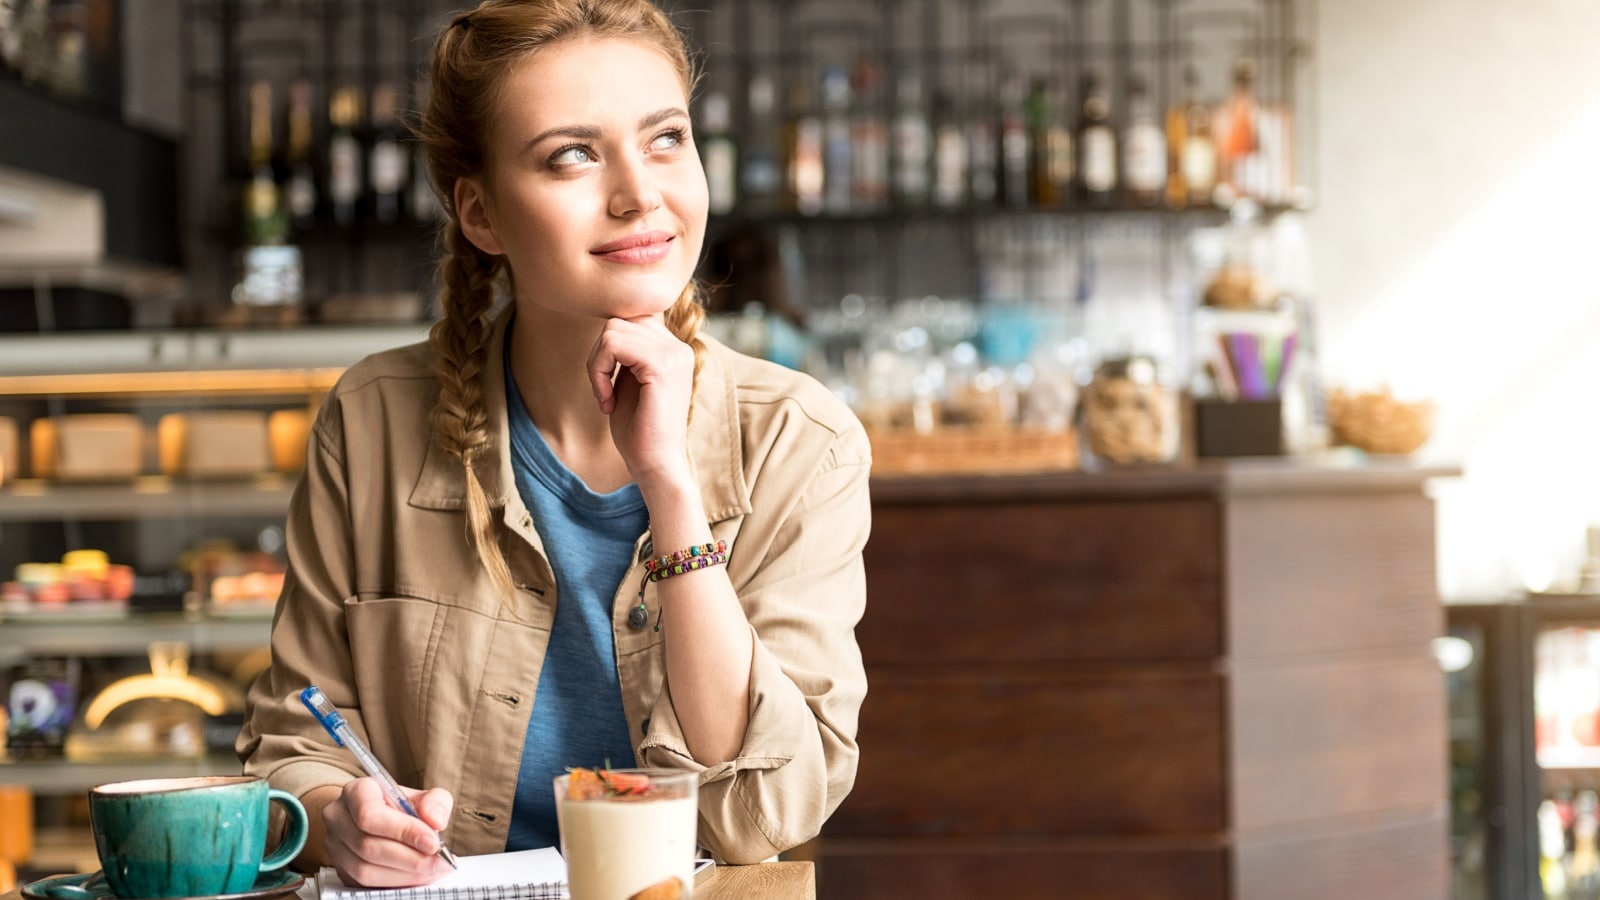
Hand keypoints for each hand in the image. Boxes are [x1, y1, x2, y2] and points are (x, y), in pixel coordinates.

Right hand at [322, 778, 453, 887]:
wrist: (377, 818)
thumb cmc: (400, 806)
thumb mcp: (422, 796)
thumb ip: (435, 803)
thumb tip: (436, 821)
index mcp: (356, 792)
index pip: (370, 815)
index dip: (403, 831)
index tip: (433, 842)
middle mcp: (338, 817)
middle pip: (368, 846)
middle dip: (410, 858)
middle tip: (440, 861)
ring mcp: (334, 846)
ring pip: (365, 870)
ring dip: (405, 874)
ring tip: (433, 870)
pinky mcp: (340, 870)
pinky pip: (365, 884)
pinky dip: (396, 883)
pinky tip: (418, 877)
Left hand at [587, 315, 695, 485]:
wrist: (657, 466)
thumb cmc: (640, 432)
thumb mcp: (629, 382)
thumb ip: (624, 353)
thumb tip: (607, 326)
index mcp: (674, 350)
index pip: (632, 320)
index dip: (609, 347)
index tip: (606, 382)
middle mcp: (678, 347)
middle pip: (620, 320)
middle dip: (599, 354)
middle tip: (601, 391)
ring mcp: (673, 354)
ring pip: (612, 330)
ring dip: (596, 364)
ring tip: (604, 396)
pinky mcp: (661, 366)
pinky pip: (612, 345)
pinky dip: (599, 371)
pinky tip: (606, 401)